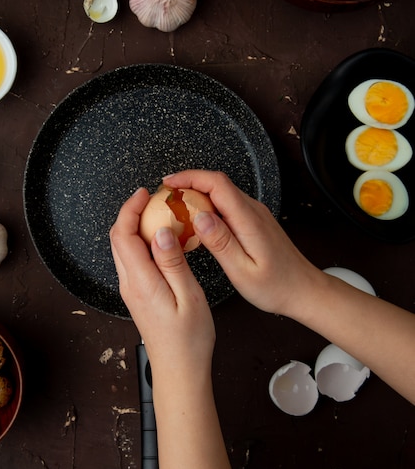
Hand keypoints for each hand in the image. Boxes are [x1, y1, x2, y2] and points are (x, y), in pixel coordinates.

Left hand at [109, 187, 214, 377]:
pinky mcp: (137, 294)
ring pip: (123, 248)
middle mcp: (129, 284)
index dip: (130, 209)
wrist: (179, 370)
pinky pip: (132, 260)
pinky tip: (161, 240)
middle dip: (131, 213)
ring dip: (135, 226)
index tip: (145, 193)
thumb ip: (172, 262)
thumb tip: (160, 232)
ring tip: (158, 214)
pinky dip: (141, 242)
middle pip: (118, 238)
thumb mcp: (189, 296)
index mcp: (141, 282)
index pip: (124, 235)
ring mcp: (131, 290)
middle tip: (152, 198)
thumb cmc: (189, 340)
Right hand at [163, 170, 321, 318]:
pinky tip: (196, 223)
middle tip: (165, 198)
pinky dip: (207, 207)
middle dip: (188, 184)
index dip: (189, 178)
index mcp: (249, 220)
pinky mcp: (253, 222)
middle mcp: (253, 211)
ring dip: (196, 195)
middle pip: (217, 184)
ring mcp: (254, 214)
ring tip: (175, 208)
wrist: (304, 291)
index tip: (168, 184)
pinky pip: (226, 206)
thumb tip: (199, 217)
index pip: (217, 184)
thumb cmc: (276, 286)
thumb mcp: (242, 271)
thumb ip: (220, 242)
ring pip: (221, 194)